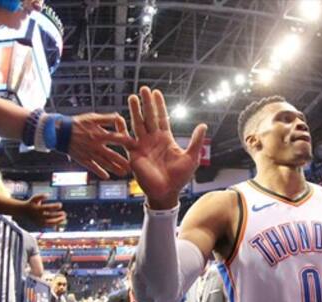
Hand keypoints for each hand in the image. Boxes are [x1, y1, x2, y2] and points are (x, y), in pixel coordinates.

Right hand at [13, 194, 65, 227]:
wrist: (23, 211)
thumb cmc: (31, 203)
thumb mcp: (35, 198)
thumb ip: (41, 196)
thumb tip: (48, 194)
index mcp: (37, 208)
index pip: (48, 208)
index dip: (54, 206)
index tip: (60, 205)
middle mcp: (38, 216)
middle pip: (50, 216)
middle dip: (58, 215)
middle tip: (64, 213)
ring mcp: (39, 221)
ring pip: (50, 223)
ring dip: (58, 221)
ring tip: (64, 218)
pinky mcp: (39, 225)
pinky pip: (48, 226)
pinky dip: (54, 224)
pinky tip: (60, 222)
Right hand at [69, 113, 133, 178]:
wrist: (60, 132)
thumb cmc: (77, 123)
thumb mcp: (92, 117)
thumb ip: (107, 118)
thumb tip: (119, 117)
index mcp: (100, 134)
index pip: (117, 139)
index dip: (127, 142)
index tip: (136, 145)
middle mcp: (96, 146)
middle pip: (112, 155)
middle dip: (123, 161)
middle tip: (132, 166)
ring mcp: (90, 154)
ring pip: (105, 163)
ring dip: (114, 169)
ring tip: (123, 173)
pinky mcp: (83, 159)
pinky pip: (93, 167)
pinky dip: (99, 172)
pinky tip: (106, 177)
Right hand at [124, 87, 207, 208]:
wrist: (166, 193)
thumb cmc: (179, 178)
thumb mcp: (191, 158)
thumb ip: (196, 141)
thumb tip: (203, 125)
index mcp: (166, 139)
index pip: (162, 118)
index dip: (159, 106)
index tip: (157, 92)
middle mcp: (153, 140)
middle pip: (149, 117)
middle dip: (146, 103)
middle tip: (144, 89)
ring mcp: (142, 146)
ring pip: (138, 124)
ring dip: (135, 111)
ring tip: (133, 97)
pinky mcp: (134, 154)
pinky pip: (126, 139)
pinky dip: (122, 129)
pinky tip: (118, 118)